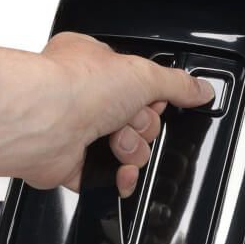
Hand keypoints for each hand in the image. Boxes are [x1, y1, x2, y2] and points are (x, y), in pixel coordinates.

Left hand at [0, 32, 214, 196]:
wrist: (44, 119)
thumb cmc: (76, 85)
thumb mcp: (143, 73)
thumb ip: (176, 84)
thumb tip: (200, 89)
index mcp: (94, 64)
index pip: (136, 84)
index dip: (151, 98)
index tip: (152, 102)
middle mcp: (83, 96)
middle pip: (135, 120)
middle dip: (141, 127)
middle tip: (129, 120)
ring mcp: (75, 130)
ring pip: (124, 150)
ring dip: (130, 150)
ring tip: (116, 141)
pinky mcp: (69, 163)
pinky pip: (104, 177)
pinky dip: (116, 178)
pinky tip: (118, 172)